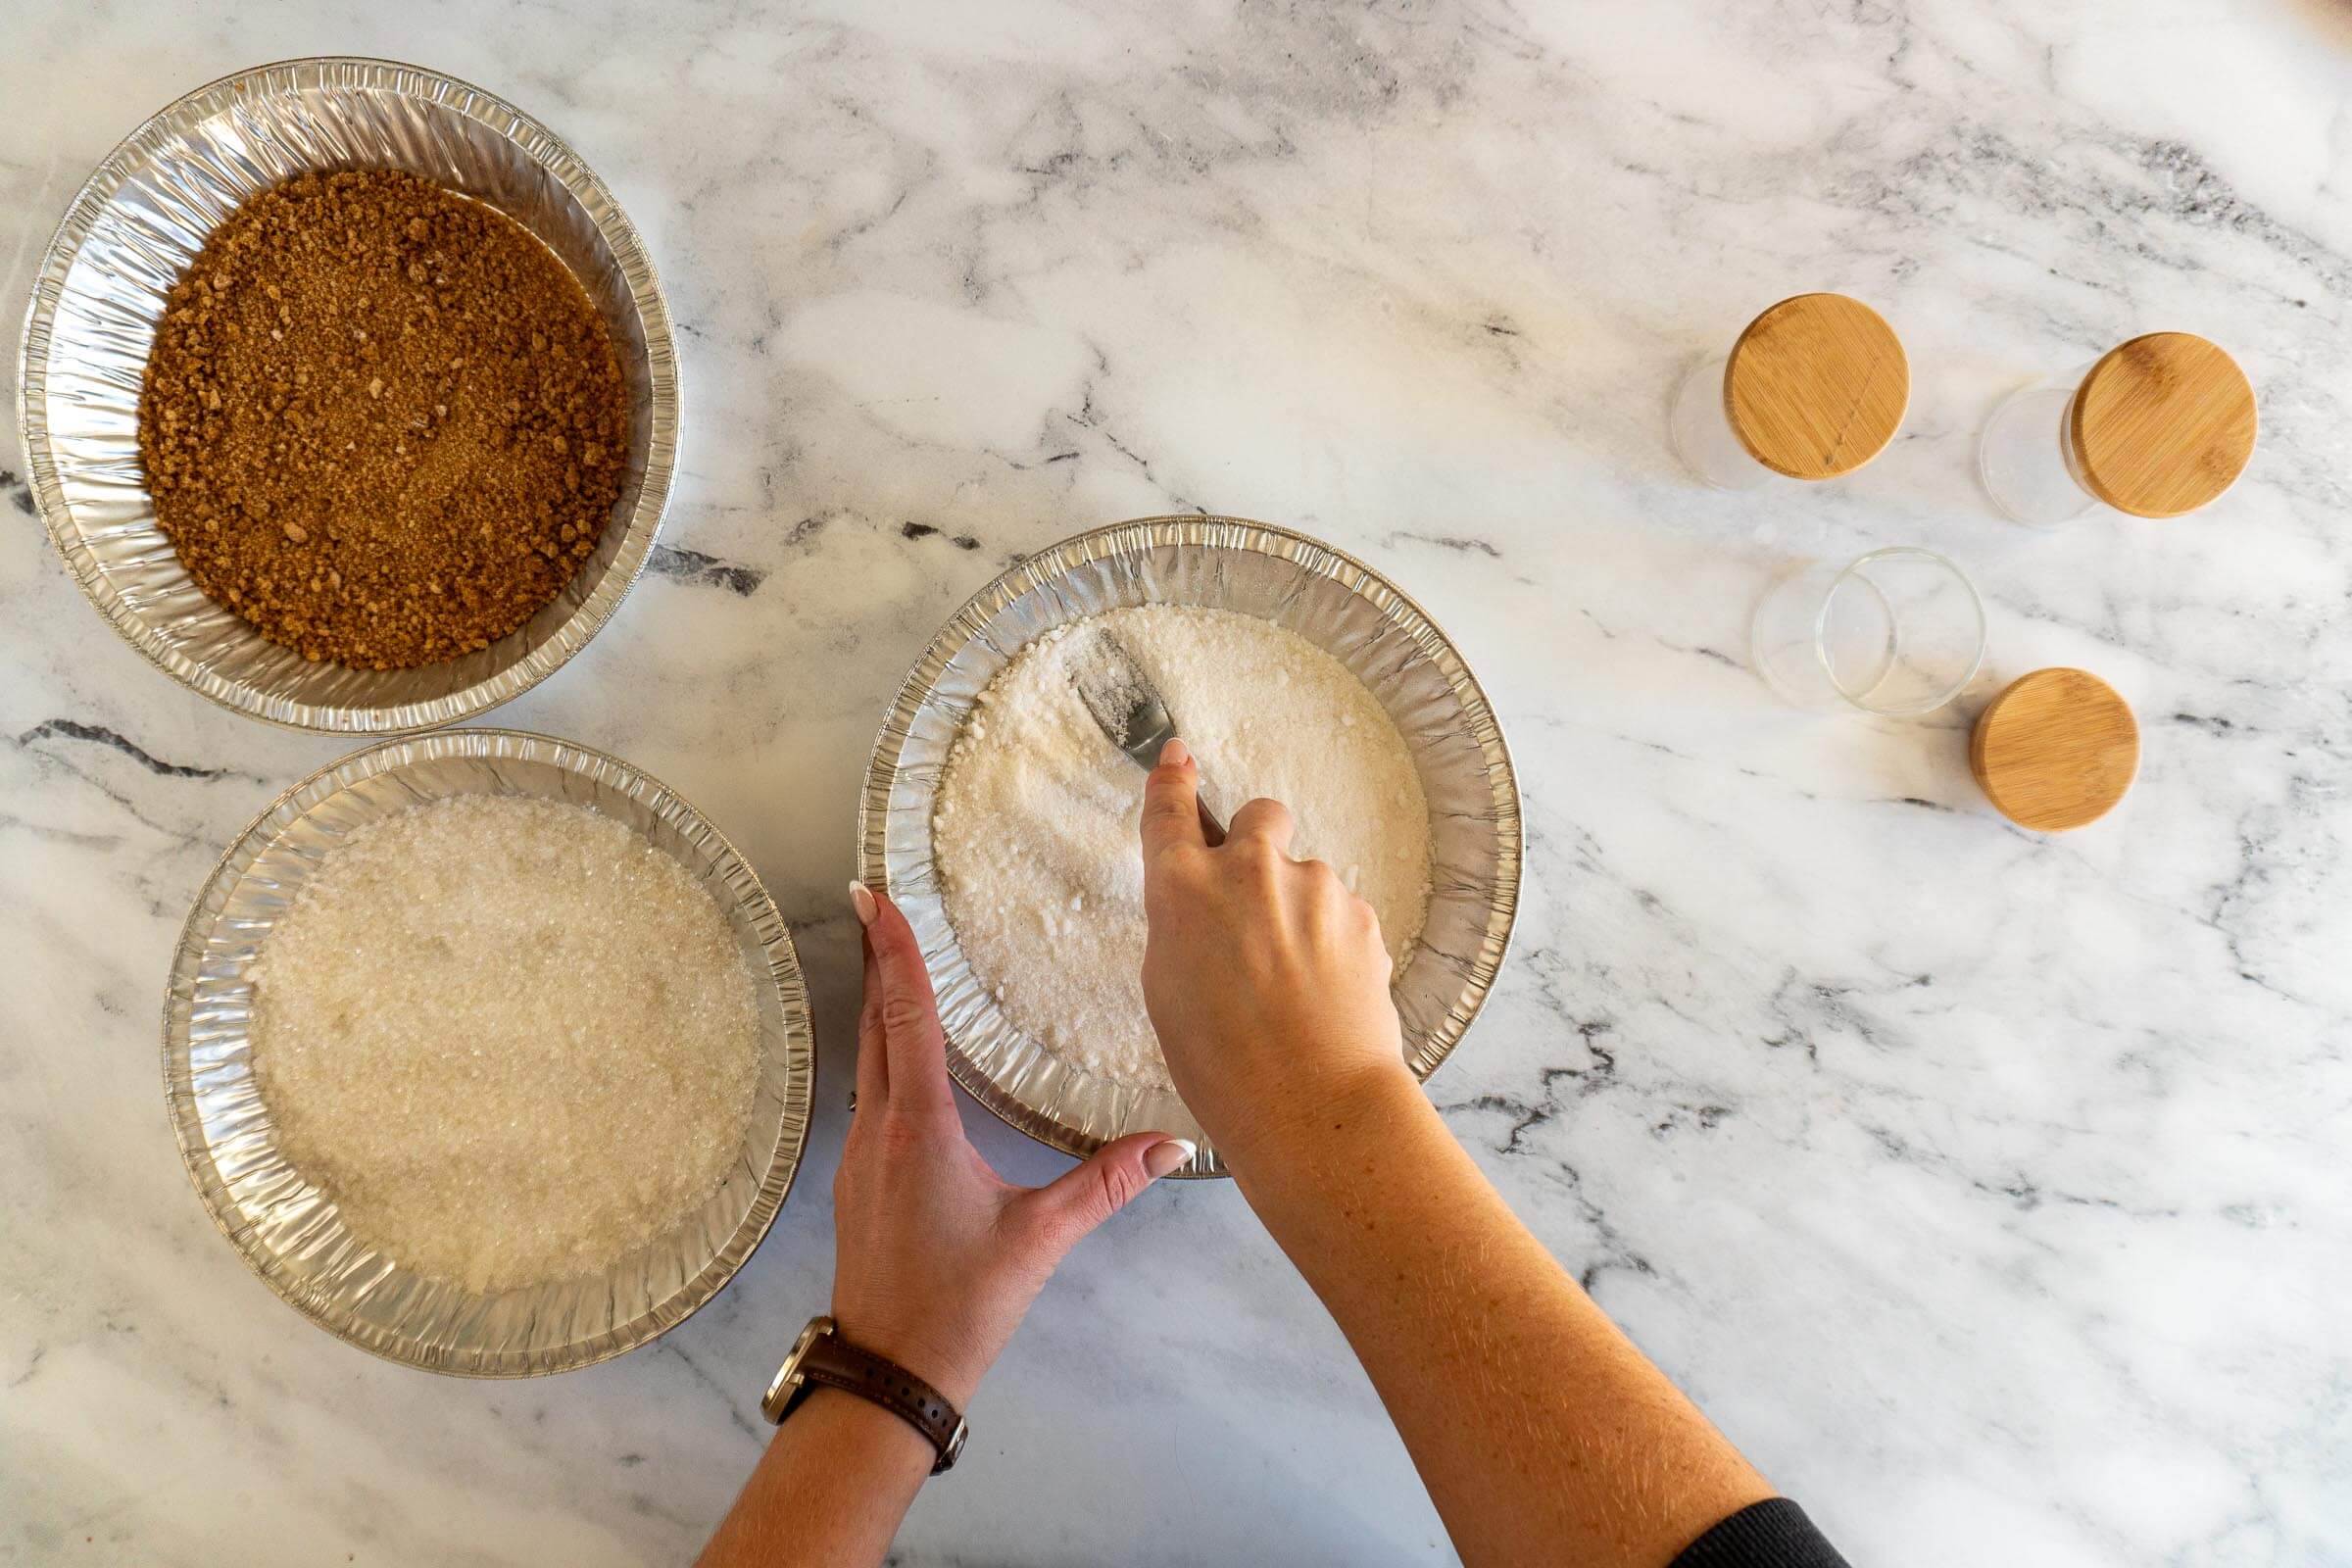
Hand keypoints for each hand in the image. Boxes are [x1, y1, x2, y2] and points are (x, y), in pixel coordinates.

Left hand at [831, 883, 1192, 1406]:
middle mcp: (879, 1131)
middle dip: (877, 961)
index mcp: (920, 1129)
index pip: (907, 1016)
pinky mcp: (860, 1183)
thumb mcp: (1039, 1239)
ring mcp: (860, 1157)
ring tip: (888, 961)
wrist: (887, 1376)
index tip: (875, 896)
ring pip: (864, 1059)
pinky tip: (900, 1056)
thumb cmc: (957, 1308)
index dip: (893, 952)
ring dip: (876, 1006)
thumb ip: (1105, 1185)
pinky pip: (866, 1095)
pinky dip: (880, 1054)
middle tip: (875, 904)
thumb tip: (1172, 1145)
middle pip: (873, 1024)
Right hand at [1137, 739, 1413, 1168]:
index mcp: (1181, 889)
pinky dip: (1332, 940)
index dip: (1173, 780)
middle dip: (1259, 844)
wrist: (1313, 1104)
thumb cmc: (1223, 1065)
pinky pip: (1340, 912)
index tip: (1177, 756)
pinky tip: (1326, 994)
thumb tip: (1206, 905)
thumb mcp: (1168, 990)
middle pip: (1259, 817)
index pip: (1171, 810)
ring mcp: (1311, 886)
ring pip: (1305, 876)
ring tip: (1295, 986)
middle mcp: (1247, 870)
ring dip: (1299, 910)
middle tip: (1257, 905)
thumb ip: (1184, 926)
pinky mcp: (1360, 912)